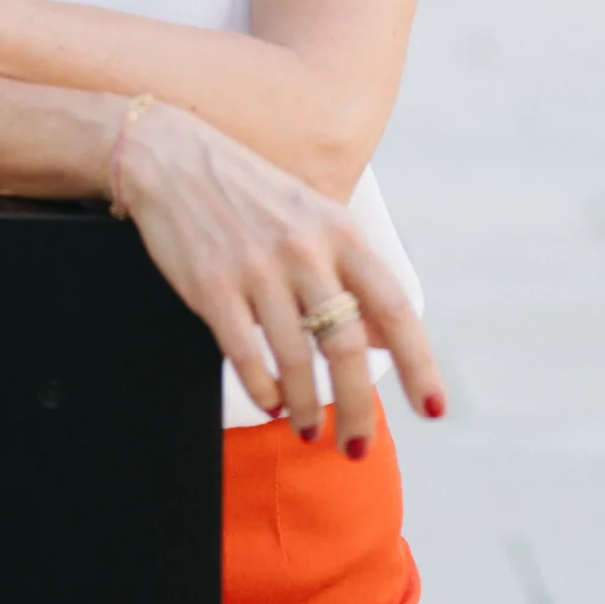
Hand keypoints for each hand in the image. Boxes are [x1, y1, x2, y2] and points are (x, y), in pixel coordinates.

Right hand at [117, 104, 445, 456]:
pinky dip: (263, 391)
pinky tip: (270, 403)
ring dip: (307, 408)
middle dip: (358, 408)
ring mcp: (257, 268)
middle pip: (347, 345)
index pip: (393, 305)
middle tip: (357, 447)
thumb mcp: (314, 218)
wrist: (172, 156)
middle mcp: (303, 249)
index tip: (432, 409)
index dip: (419, 362)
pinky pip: (246, 356)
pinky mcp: (213, 286)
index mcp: (338, 231)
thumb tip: (389, 341)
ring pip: (295, 360)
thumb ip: (353, 276)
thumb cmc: (250, 192)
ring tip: (309, 430)